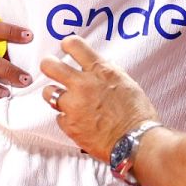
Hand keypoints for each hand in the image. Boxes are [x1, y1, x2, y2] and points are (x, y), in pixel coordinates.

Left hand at [39, 36, 158, 160]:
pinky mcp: (69, 124)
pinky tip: (78, 121)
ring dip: (54, 94)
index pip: (74, 46)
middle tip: (50, 67)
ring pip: (48, 92)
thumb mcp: (126, 83)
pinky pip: (59, 117)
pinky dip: (67, 118)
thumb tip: (98, 68)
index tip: (65, 48)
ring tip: (63, 99)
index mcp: (100, 71)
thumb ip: (108, 73)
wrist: (136, 141)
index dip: (67, 45)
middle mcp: (83, 85)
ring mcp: (74, 105)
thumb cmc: (137, 114)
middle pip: (50, 66)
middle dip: (48, 65)